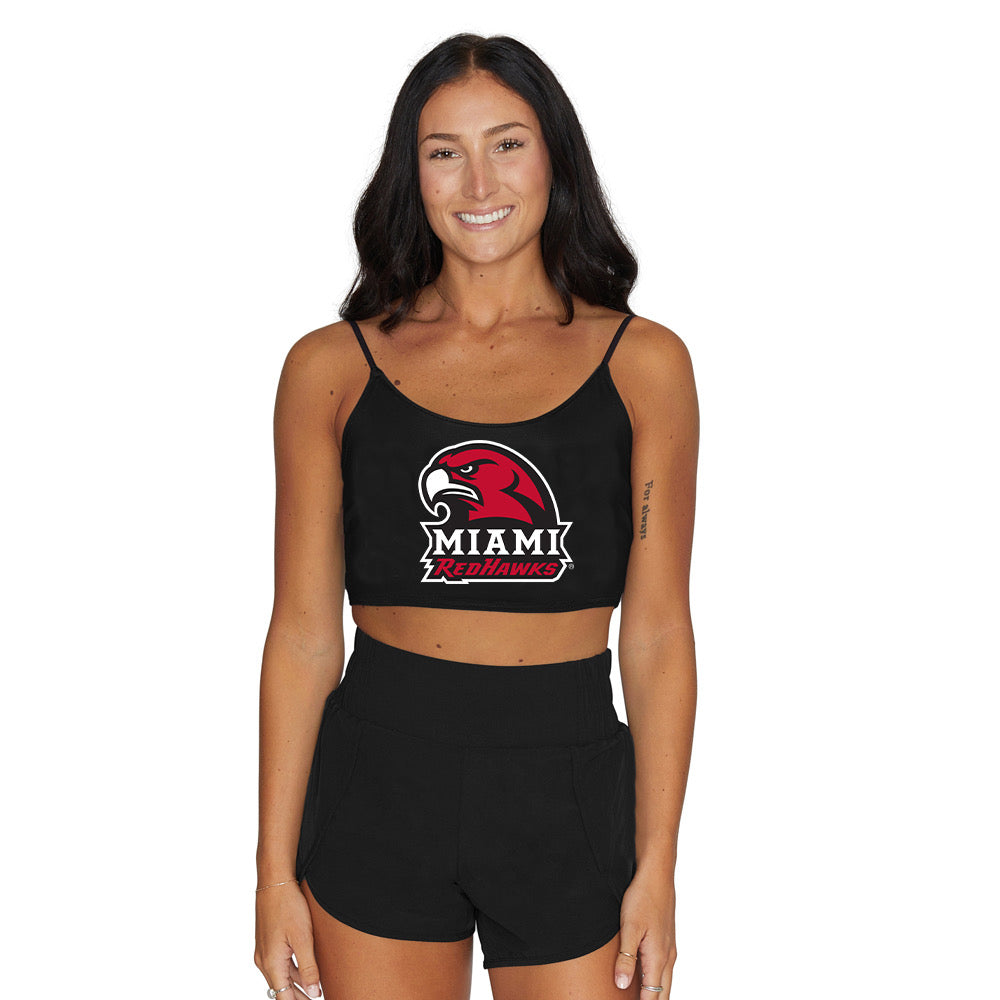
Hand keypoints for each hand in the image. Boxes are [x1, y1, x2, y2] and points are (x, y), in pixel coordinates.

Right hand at [254, 881, 322, 997]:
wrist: (274, 882)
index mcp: (272, 963)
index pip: (284, 997)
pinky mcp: (267, 942)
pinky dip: (293, 972)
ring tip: (315, 991)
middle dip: (298, 997)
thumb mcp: (303, 938)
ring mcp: (264, 951)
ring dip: (297, 985)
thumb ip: (308, 967)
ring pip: (281, 977)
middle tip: (317, 999)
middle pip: (281, 990)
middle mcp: (264, 961)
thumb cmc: (288, 906)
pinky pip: (280, 964)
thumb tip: (312, 993)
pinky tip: (306, 972)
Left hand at [613, 867, 676, 995]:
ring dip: (655, 995)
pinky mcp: (666, 941)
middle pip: (662, 994)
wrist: (657, 875)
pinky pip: (664, 970)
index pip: (652, 996)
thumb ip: (625, 958)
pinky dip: (656, 982)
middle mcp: (667, 957)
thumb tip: (622, 985)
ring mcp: (669, 949)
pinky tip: (646, 981)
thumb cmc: (643, 898)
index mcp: (658, 958)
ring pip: (665, 982)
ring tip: (642, 999)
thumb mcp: (629, 927)